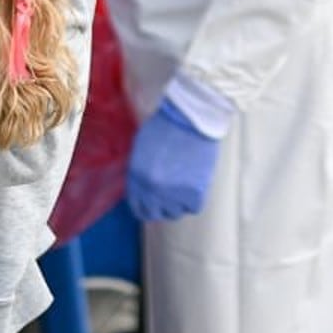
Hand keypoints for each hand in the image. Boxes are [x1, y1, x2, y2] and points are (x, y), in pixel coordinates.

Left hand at [126, 98, 221, 222]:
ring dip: (180, 202)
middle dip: (162, 208)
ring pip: (175, 212)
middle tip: (172, 198)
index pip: (137, 206)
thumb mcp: (142, 148)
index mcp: (136, 176)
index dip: (146, 207)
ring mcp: (172, 194)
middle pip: (155, 214)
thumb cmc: (167, 125)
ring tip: (186, 184)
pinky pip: (193, 207)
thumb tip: (143, 188)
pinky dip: (196, 198)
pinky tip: (196, 182)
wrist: (192, 118)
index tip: (154, 206)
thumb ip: (140, 171)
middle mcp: (151, 189)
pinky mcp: (193, 193)